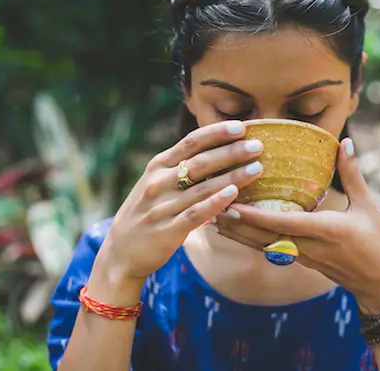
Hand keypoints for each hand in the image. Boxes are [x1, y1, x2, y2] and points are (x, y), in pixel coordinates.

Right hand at [95, 120, 264, 287]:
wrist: (120, 252)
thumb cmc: (148, 212)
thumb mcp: (157, 183)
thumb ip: (181, 167)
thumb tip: (220, 150)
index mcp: (158, 166)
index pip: (190, 142)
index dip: (216, 133)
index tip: (241, 126)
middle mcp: (158, 183)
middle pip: (200, 162)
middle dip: (231, 152)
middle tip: (258, 145)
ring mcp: (162, 206)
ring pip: (202, 187)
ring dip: (232, 176)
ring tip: (257, 168)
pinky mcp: (167, 230)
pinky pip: (195, 214)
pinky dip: (214, 203)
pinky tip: (234, 195)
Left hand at [215, 138, 379, 314]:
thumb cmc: (379, 243)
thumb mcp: (368, 206)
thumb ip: (352, 174)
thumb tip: (344, 143)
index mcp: (326, 231)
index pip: (282, 223)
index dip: (255, 216)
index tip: (232, 204)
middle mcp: (309, 247)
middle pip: (263, 238)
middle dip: (235, 225)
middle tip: (209, 208)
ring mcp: (303, 257)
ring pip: (263, 246)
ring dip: (237, 235)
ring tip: (213, 219)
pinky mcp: (301, 262)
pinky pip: (271, 250)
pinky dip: (251, 240)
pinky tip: (236, 231)